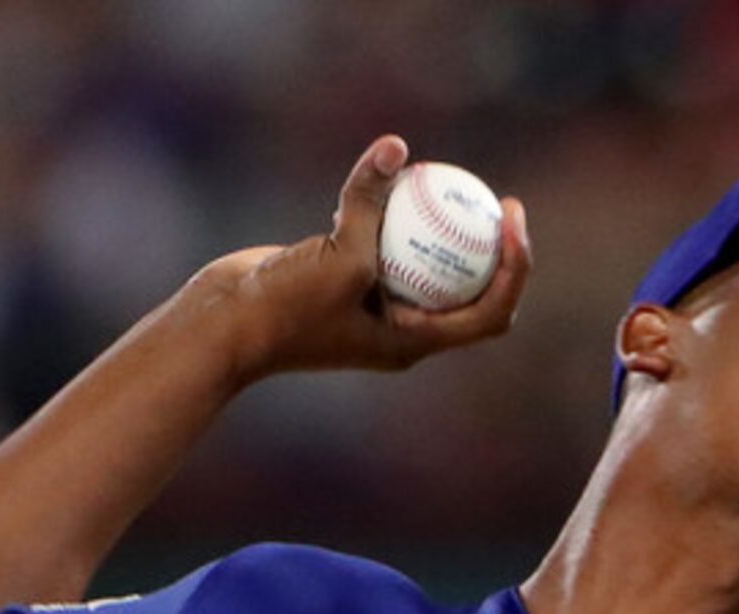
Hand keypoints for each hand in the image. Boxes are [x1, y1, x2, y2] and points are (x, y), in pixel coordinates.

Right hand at [193, 134, 530, 382]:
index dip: (514, 271)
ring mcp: (373, 307)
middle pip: (470, 291)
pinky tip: (385, 178)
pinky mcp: (346, 282)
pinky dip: (387, 217)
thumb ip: (370, 202)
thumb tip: (395, 146)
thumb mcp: (340, 255)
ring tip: (453, 185)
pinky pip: (381, 244)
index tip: (513, 223)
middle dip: (493, 249)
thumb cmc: (286, 307)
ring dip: (441, 230)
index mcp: (414, 342)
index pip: (489, 314)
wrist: (224, 323)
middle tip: (501, 202)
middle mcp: (401, 329)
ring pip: (424, 265)